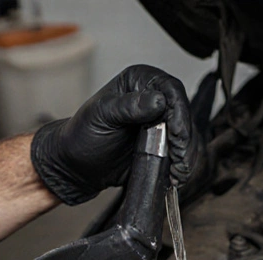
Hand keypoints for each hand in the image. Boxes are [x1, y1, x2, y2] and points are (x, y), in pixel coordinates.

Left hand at [31, 64, 202, 204]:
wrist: (76, 166)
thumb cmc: (82, 136)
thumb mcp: (102, 116)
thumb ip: (129, 106)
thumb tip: (158, 100)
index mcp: (138, 81)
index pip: (171, 90)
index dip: (179, 114)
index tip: (177, 136)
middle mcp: (152, 97)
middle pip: (184, 113)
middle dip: (184, 140)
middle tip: (178, 161)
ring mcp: (159, 121)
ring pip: (187, 134)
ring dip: (186, 155)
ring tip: (176, 173)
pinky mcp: (162, 143)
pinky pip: (180, 150)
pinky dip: (181, 164)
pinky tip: (175, 175)